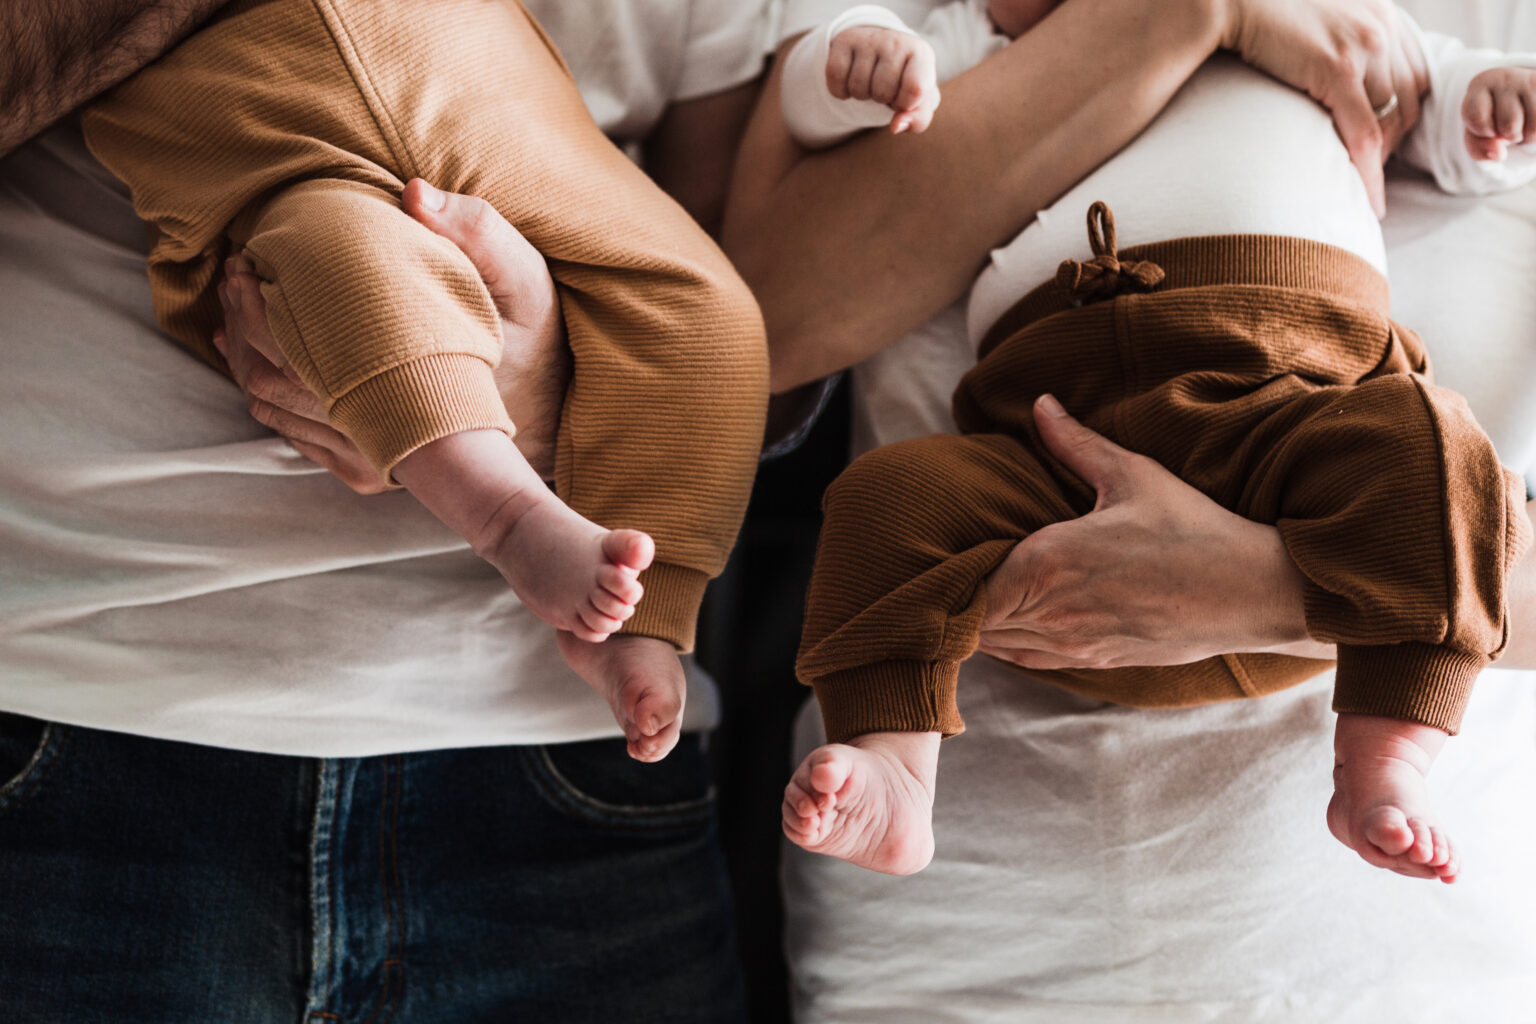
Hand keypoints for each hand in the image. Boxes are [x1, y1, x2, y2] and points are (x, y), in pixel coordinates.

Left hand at [213, 178, 568, 491]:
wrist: (551, 412)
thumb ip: (478, 232)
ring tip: (239, 307)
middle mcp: (388, 428)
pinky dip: (265, 391)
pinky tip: (259, 354)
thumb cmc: (534, 341)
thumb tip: (413, 193)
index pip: (305, 347)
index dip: (259, 302)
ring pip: (274, 408)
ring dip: (242, 355)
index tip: (249, 260)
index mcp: (417, 375)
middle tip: (235, 275)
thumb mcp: (526, 279)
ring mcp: (373, 456)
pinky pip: (293, 435)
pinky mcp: (369, 468)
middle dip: (239, 321)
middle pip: (273, 379)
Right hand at [826, 26, 939, 133]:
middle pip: (883, 91)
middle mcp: (896, 41)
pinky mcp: (845, 40)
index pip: (915, 89)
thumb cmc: (902, 80)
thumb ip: (917, 119)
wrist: (881, 49)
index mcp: (921, 54)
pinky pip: (836, 77)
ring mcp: (869, 39)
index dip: (904, 104)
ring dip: (860, 95)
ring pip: (858, 86)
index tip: (902, 97)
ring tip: (868, 82)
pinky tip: (849, 82)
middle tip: (882, 87)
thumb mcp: (917, 100)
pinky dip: (840, 90)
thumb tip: (895, 127)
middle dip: (880, 99)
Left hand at [977, 396, 1330, 669]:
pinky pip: (1033, 661)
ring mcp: (1074, 644)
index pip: (968, 586)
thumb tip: (1039, 403)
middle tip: (952, 571)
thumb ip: (1075, 443)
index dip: (949, 575)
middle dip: (959, 598)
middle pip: (975, 619)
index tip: (946, 553)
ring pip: (1000, 646)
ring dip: (984, 622)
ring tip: (975, 595)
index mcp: (1047, 563)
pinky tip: (1010, 621)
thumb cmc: (1194, 529)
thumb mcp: (1132, 474)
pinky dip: (1012, 643)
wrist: (1253, 592)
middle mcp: (1052, 612)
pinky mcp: (1097, 663)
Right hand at [1221, 0, 1425, 215]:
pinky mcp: (1338, 69)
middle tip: (1369, 170)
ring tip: (1362, 187)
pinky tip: (1366, 197)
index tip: (1382, 144)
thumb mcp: (1317, 22)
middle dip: (1394, 142)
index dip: (1401, 116)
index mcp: (1382, 14)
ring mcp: (1364, 47)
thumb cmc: (1262, 14)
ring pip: (1389, 121)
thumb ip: (1338, 41)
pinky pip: (1363, 133)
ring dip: (1380, 161)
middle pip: (1409, 100)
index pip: (1413, 76)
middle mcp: (1382, 27)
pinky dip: (1369, 171)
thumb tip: (1334, 78)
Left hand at [1462, 66, 1535, 160]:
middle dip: (1509, 135)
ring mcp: (1532, 80)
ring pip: (1533, 128)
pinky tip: (1533, 120)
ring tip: (1522, 122)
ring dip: (1527, 136)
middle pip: (1509, 125)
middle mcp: (1507, 77)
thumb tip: (1499, 155)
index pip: (1477, 117)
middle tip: (1508, 124)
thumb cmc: (1491, 116)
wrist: (1517, 94)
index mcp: (1481, 84)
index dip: (1483, 131)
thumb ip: (1480, 149)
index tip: (1486, 124)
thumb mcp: (1477, 135)